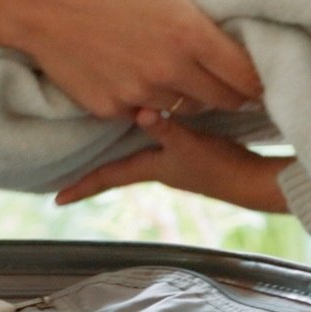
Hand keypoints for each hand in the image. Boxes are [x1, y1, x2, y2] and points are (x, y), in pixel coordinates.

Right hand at [0, 0, 260, 121]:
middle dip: (233, 91)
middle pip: (223, 100)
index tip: (260, 71)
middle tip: (230, 76)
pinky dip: (149, 100)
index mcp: (186, 33)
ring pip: (185, 109)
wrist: (30, 1)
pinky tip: (139, 74)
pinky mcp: (110, 109)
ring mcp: (137, 95)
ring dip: (191, 96)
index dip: (259, 77)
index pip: (246, 75)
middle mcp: (167, 71)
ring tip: (182, 72)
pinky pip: (145, 112)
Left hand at [52, 115, 291, 212]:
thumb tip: (140, 111)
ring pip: (135, 152)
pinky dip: (145, 132)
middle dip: (92, 166)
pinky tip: (147, 119)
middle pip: (116, 165)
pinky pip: (156, 140)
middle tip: (65, 166)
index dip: (82, 187)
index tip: (56, 200)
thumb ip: (166, 128)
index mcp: (150, 168)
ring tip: (97, 139)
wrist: (254, 182)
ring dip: (116, 147)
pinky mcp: (190, 151)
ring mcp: (173, 160)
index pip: (108, 177)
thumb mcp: (191, 144)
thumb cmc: (220, 167)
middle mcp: (157, 166)